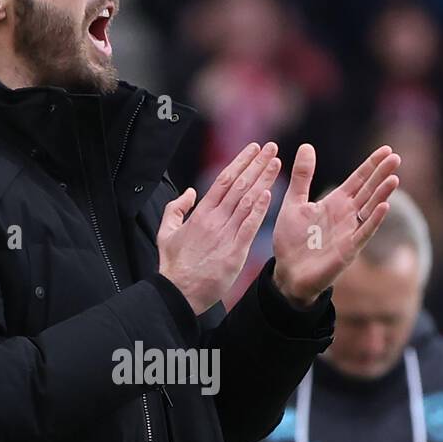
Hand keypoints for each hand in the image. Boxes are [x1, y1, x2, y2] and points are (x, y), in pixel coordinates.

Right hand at [157, 142, 280, 313]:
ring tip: (276, 163)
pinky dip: (259, 210)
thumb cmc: (173, 266)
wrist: (178, 292)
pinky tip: (269, 195)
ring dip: (263, 181)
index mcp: (200, 213)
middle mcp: (214, 220)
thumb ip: (175, 209)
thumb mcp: (166, 233)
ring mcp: (225, 235)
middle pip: (239, 185)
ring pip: (247, 202)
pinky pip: (249, 227)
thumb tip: (189, 191)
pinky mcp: (235, 253)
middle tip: (271, 148)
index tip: (253, 149)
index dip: (240, 162)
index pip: (223, 180)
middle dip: (256, 164)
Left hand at [272, 144, 399, 305]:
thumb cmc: (291, 240)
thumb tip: (306, 146)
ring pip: (369, 209)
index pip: (358, 180)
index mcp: (334, 203)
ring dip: (382, 194)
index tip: (386, 149)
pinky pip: (363, 232)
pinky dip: (373, 220)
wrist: (287, 273)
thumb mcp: (293, 203)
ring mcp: (349, 232)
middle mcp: (346, 215)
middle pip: (368, 191)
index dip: (371, 165)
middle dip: (381, 174)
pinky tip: (384, 206)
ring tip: (394, 178)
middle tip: (396, 157)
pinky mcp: (348, 250)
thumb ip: (302, 177)